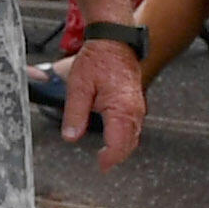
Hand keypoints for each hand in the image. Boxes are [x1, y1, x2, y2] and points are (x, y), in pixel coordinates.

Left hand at [59, 37, 144, 166]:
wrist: (113, 41)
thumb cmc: (96, 60)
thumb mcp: (78, 86)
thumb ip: (74, 114)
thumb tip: (70, 138)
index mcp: (121, 109)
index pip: (119, 144)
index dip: (110, 158)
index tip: (100, 165)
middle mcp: (134, 111)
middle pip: (129, 143)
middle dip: (117, 156)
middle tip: (102, 164)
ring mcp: (138, 107)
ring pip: (133, 136)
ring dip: (121, 147)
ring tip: (106, 155)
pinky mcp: (135, 103)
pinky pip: (133, 126)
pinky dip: (125, 136)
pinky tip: (114, 138)